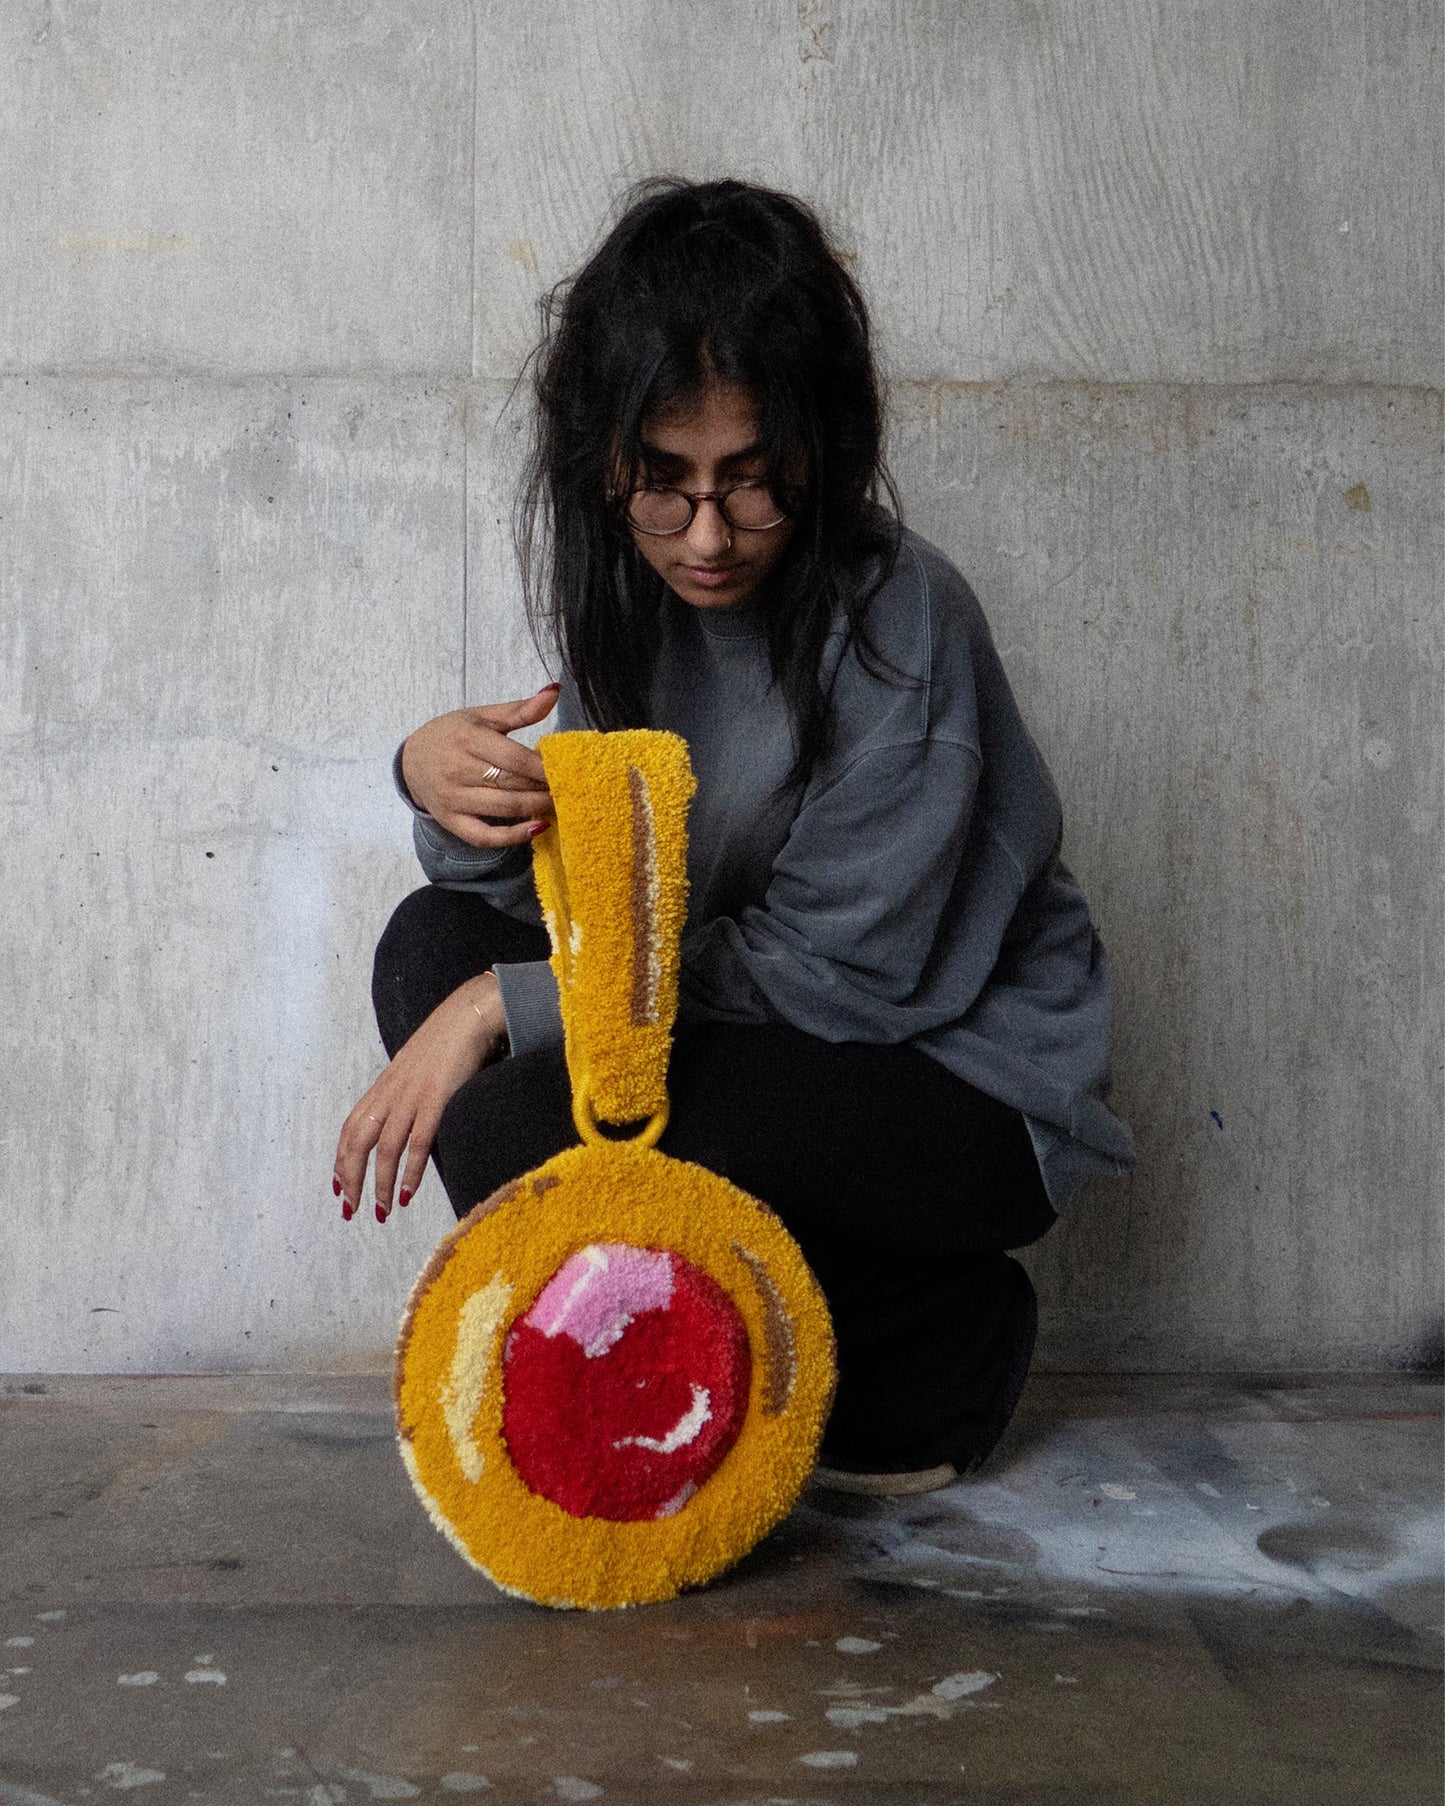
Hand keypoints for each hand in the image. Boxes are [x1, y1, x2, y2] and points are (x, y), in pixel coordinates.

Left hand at [333, 972, 507, 1222]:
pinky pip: (418, 1142)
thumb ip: (404, 1097)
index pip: (350, 1130)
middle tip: (350, 1210)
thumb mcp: (415, 1072)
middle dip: (350, 1179)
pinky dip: (411, 1171)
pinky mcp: (436, 1099)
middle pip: (357, 1143)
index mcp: (383, 1088)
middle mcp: (390, 1094)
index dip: (341, 1160)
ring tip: (382, 1211)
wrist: (466, 1016)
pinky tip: (408, 1193)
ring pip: (385, 1149)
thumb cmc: (445, 1045)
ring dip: (380, 1184)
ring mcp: (411, 1097)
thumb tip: (404, 1126)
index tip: (339, 1188)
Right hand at [401, 685, 560, 848]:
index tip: (567, 770)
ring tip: (558, 803)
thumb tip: (555, 691)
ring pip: (503, 808)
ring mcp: (453, 798)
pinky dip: (513, 836)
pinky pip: (485, 836)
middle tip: (569, 789)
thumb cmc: (453, 734)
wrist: (411, 760)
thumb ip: (520, 710)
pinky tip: (537, 827)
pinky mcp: (451, 821)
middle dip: (544, 787)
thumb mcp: (482, 716)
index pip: (514, 757)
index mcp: (467, 739)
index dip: (543, 767)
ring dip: (536, 808)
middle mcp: (458, 769)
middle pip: (512, 783)